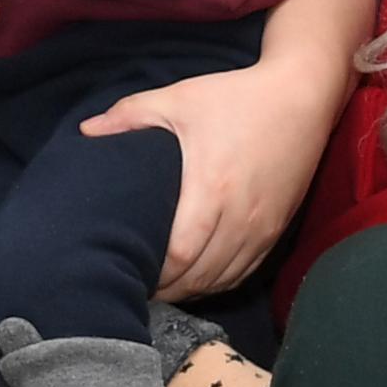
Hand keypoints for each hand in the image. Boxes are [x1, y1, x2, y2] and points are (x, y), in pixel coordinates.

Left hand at [85, 46, 343, 303]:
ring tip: (160, 287)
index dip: (152, 274)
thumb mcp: (178, 99)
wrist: (301, 97)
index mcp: (211, 189)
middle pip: (199, 277)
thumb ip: (129, 115)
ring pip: (222, 279)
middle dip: (165, 288)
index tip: (125, 271)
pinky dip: (218, 282)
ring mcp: (262, 228)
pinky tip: (196, 280)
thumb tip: (85, 131)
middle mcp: (240, 217)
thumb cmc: (235, 97)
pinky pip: (245, 271)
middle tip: (135, 285)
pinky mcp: (276, 229)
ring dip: (191, 289)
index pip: (179, 256)